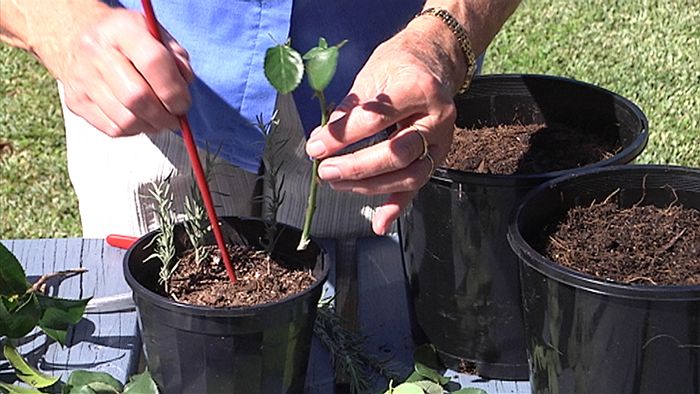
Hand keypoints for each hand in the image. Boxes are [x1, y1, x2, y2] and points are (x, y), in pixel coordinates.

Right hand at [39, 5, 192, 136]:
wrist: (76, 37)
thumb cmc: (126, 39)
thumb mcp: (156, 35)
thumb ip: (177, 59)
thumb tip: (183, 88)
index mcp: (122, 29)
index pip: (153, 62)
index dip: (174, 90)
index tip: (183, 103)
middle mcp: (96, 52)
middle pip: (137, 97)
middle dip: (164, 116)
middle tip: (174, 117)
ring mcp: (82, 78)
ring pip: (126, 120)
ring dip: (150, 126)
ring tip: (158, 118)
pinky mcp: (76, 101)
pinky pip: (113, 129)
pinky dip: (133, 130)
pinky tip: (139, 118)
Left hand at [304, 18, 465, 234]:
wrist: (434, 61)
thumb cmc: (400, 65)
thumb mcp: (372, 74)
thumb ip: (349, 109)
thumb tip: (323, 140)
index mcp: (420, 89)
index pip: (377, 119)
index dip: (343, 135)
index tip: (317, 145)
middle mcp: (437, 118)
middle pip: (397, 153)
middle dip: (357, 167)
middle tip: (326, 170)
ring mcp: (441, 141)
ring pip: (409, 175)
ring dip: (370, 187)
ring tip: (338, 183)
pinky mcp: (437, 157)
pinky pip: (418, 187)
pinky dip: (397, 207)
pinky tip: (379, 222)